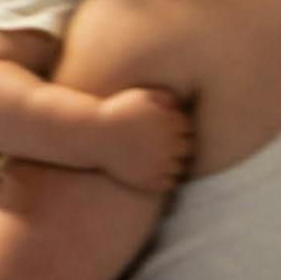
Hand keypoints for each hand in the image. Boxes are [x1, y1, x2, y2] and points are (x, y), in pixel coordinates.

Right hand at [50, 87, 199, 197]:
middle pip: (186, 148)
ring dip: (173, 163)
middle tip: (162, 145)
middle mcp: (169, 144)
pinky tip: (152, 170)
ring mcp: (160, 164)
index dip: (178, 129)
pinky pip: (168, 183)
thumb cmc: (115, 113)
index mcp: (169, 123)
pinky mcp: (150, 180)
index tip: (166, 130)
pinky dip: (164, 178)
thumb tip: (179, 105)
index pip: (187, 129)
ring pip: (179, 167)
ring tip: (157, 158)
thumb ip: (163, 97)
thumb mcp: (139, 96)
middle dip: (177, 146)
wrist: (93, 136)